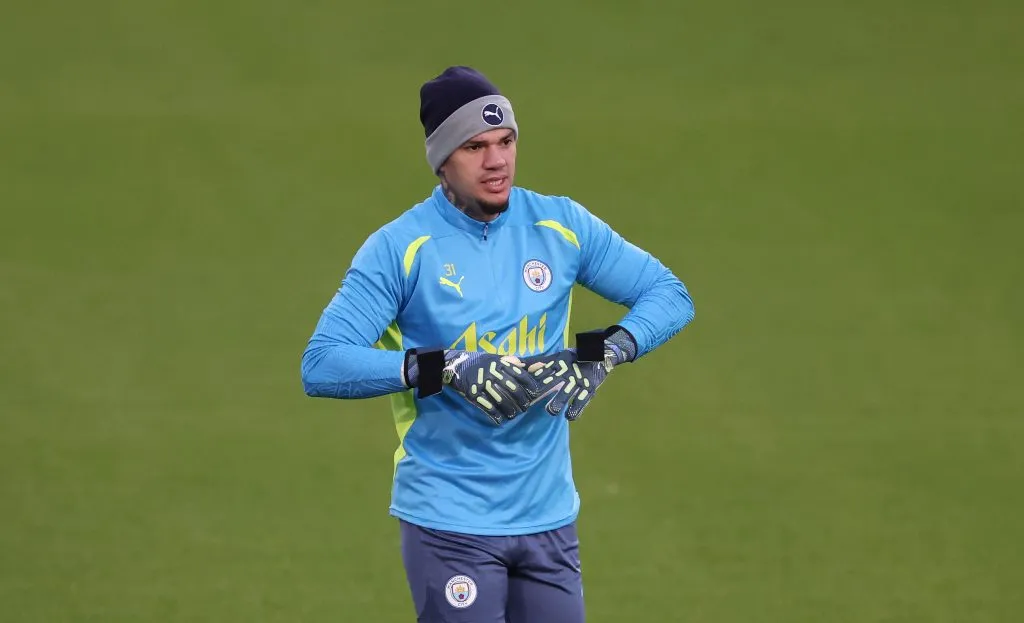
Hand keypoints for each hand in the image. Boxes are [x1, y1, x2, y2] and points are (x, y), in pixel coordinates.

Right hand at [407, 350, 542, 424]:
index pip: (519, 374)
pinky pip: (487, 406)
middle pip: (512, 389)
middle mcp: (493, 373)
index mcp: (500, 363)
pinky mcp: (473, 393)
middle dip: (522, 400)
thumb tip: (529, 365)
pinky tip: (500, 419)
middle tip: (526, 407)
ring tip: (514, 415)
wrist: (454, 365)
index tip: (535, 393)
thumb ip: (510, 362)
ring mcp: (483, 384)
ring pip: (501, 399)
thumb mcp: (494, 358)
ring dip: (510, 409)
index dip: (529, 385)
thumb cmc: (478, 362)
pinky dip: (495, 414)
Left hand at [526, 328, 636, 420]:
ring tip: (551, 411)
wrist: (601, 353)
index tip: (522, 391)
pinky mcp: (590, 388)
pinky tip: (569, 417)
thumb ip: (536, 363)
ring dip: (559, 401)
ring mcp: (579, 380)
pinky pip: (582, 399)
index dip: (532, 382)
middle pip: (553, 382)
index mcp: (557, 364)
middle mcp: (567, 371)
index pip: (542, 373)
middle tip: (530, 403)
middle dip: (542, 392)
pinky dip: (576, 409)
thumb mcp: (555, 357)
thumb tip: (516, 364)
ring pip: (567, 391)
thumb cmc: (573, 358)